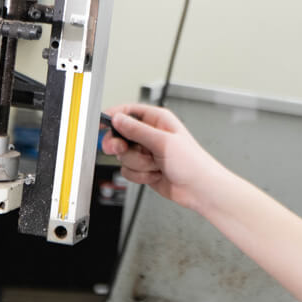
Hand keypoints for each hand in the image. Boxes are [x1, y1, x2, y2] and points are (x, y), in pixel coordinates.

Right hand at [101, 103, 226, 210]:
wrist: (199, 189)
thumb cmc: (192, 163)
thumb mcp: (163, 142)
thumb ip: (137, 130)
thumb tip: (118, 119)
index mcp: (158, 120)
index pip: (129, 111)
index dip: (114, 116)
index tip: (102, 122)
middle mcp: (150, 135)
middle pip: (120, 135)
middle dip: (122, 146)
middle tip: (121, 149)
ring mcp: (146, 152)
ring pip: (124, 156)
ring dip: (138, 164)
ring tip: (156, 165)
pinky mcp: (144, 168)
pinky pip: (128, 171)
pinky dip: (140, 175)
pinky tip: (155, 175)